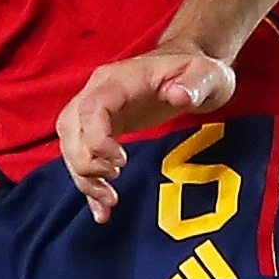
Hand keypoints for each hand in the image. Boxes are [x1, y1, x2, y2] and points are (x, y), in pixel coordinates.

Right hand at [59, 42, 236, 219]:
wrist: (192, 71)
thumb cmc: (199, 71)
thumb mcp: (207, 75)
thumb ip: (195, 84)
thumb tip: (179, 96)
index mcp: (118, 80)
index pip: (91, 109)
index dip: (97, 139)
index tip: (121, 162)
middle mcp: (99, 92)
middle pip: (70, 128)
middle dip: (84, 163)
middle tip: (112, 185)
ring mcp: (97, 110)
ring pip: (70, 144)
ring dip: (82, 176)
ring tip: (108, 200)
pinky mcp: (103, 127)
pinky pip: (82, 154)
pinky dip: (87, 182)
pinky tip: (100, 208)